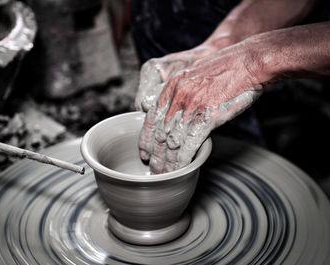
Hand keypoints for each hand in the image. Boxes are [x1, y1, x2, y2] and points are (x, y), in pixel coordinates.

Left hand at [138, 42, 262, 173]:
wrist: (247, 62)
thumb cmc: (225, 69)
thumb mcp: (194, 76)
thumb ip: (181, 96)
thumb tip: (176, 116)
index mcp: (172, 87)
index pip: (150, 117)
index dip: (145, 138)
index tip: (144, 152)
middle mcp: (177, 98)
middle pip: (160, 132)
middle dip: (155, 154)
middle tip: (152, 168)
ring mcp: (191, 107)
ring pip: (173, 141)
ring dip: (167, 161)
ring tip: (164, 174)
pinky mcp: (207, 117)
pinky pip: (190, 143)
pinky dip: (184, 159)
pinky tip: (180, 168)